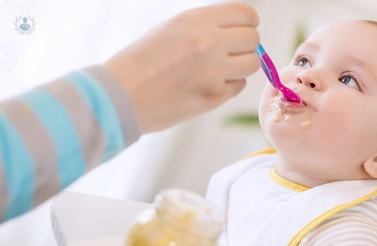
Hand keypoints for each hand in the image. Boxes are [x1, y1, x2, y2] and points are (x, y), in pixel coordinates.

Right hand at [105, 3, 259, 132]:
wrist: (120, 96)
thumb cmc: (140, 62)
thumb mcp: (171, 29)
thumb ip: (205, 26)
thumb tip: (236, 30)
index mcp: (197, 20)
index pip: (246, 14)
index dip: (248, 23)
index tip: (244, 30)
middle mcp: (209, 42)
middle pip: (253, 39)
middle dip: (245, 46)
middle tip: (231, 53)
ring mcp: (214, 71)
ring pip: (252, 64)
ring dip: (241, 66)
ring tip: (221, 70)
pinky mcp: (214, 97)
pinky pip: (238, 86)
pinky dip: (228, 86)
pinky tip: (208, 85)